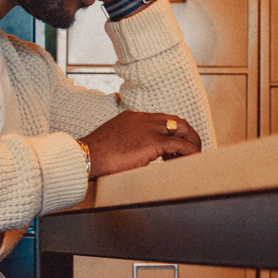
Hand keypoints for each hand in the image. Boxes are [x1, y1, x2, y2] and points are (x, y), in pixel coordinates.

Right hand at [83, 110, 200, 176]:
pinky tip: (191, 160)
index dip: (171, 133)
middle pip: (175, 121)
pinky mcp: (152, 142)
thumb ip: (125, 143)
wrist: (85, 157)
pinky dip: (189, 152)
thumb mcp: (111, 142)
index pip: (160, 120)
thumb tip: (131, 156)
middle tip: (190, 150)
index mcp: (132, 117)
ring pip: (182, 129)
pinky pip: (179, 145)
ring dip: (191, 143)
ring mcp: (148, 129)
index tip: (172, 148)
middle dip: (187, 135)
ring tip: (192, 156)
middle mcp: (143, 119)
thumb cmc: (93, 156)